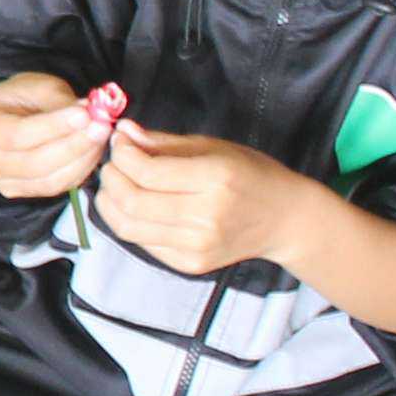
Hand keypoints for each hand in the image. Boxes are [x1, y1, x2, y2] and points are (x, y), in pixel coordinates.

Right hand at [0, 71, 105, 201]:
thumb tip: (90, 115)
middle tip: (101, 127)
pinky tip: (92, 151)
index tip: (84, 115)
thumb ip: (59, 102)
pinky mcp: (22, 192)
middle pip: (33, 163)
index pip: (17, 134)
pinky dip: (79, 170)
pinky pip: (56, 187)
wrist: (9, 115)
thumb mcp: (36, 87)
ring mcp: (1, 182)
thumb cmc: (19, 98)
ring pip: (48, 179)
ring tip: (101, 136)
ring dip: (82, 159)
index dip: (53, 127)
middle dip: (73, 145)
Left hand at [92, 125, 319, 277]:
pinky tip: (132, 206)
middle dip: (111, 179)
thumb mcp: (213, 147)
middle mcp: (207, 216)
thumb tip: (123, 131)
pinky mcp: (190, 264)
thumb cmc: (250, 175)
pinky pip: (142, 243)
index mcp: (215, 179)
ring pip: (129, 227)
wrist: (285, 220)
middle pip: (132, 202)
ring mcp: (198, 246)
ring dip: (110, 203)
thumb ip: (163, 142)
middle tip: (111, 164)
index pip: (147, 172)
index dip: (122, 155)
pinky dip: (127, 222)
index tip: (119, 142)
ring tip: (114, 184)